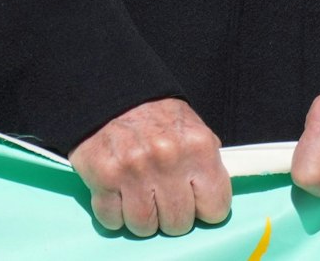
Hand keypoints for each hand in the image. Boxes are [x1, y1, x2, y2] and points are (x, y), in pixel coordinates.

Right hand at [69, 98, 230, 236]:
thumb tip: (213, 201)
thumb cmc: (156, 116)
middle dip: (170, 214)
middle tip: (161, 194)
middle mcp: (168, 159)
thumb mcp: (192, 128)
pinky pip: (112, 221)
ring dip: (141, 217)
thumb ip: (206, 163)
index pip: (216, 208)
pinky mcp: (103, 178)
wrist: (112, 90)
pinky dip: (114, 213)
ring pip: (145, 228)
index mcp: (198, 147)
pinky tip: (117, 193)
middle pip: (179, 224)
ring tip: (138, 194)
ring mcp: (134, 170)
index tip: (193, 200)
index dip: (203, 208)